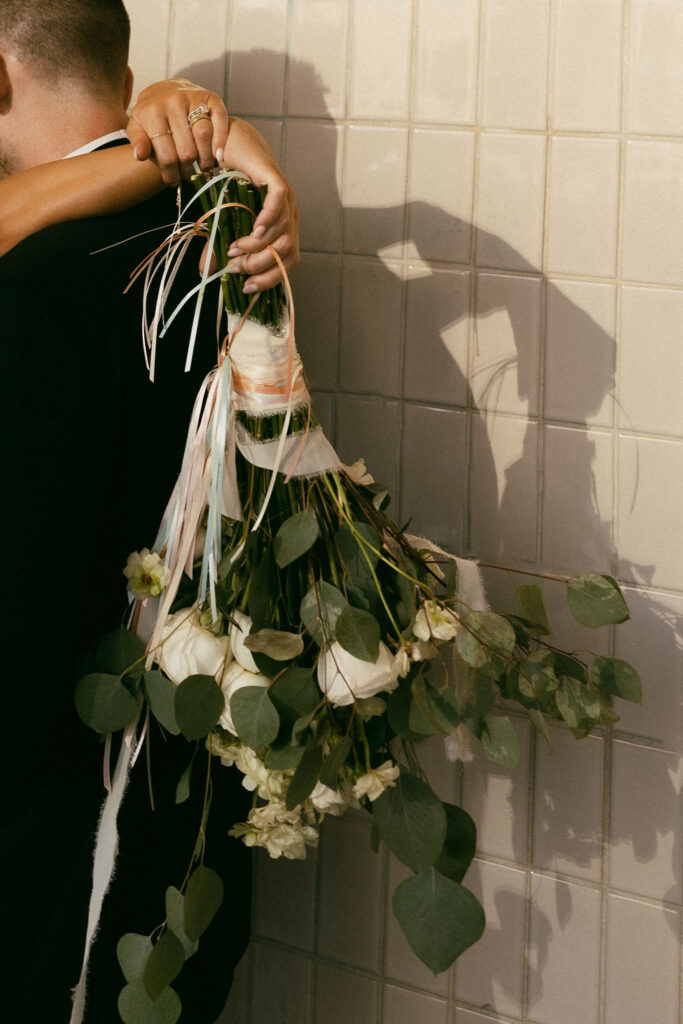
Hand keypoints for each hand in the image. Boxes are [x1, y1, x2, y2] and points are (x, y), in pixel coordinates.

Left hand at [127, 78, 228, 183]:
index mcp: (152, 112)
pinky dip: (221, 139)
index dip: (171, 174)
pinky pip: (220, 119)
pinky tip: (219, 156)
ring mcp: (193, 97)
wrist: (165, 90)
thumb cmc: (151, 116)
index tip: (173, 182)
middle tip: (189, 176)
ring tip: (204, 169)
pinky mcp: (210, 97)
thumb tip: (140, 156)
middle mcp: (173, 102)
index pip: (166, 155)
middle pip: (187, 149)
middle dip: (189, 169)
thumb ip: (138, 141)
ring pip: (204, 135)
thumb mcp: (137, 127)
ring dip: (206, 159)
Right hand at [219, 118, 299, 292]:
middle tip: (235, 265)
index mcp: (282, 229)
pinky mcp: (276, 178)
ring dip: (257, 246)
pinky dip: (268, 219)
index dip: (269, 280)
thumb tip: (206, 273)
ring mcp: (286, 198)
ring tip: (234, 247)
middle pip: (287, 253)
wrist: (226, 143)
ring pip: (283, 233)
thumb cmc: (226, 185)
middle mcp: (289, 216)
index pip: (287, 263)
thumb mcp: (221, 223)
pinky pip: (279, 202)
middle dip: (260, 266)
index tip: (246, 288)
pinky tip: (254, 230)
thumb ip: (217, 247)